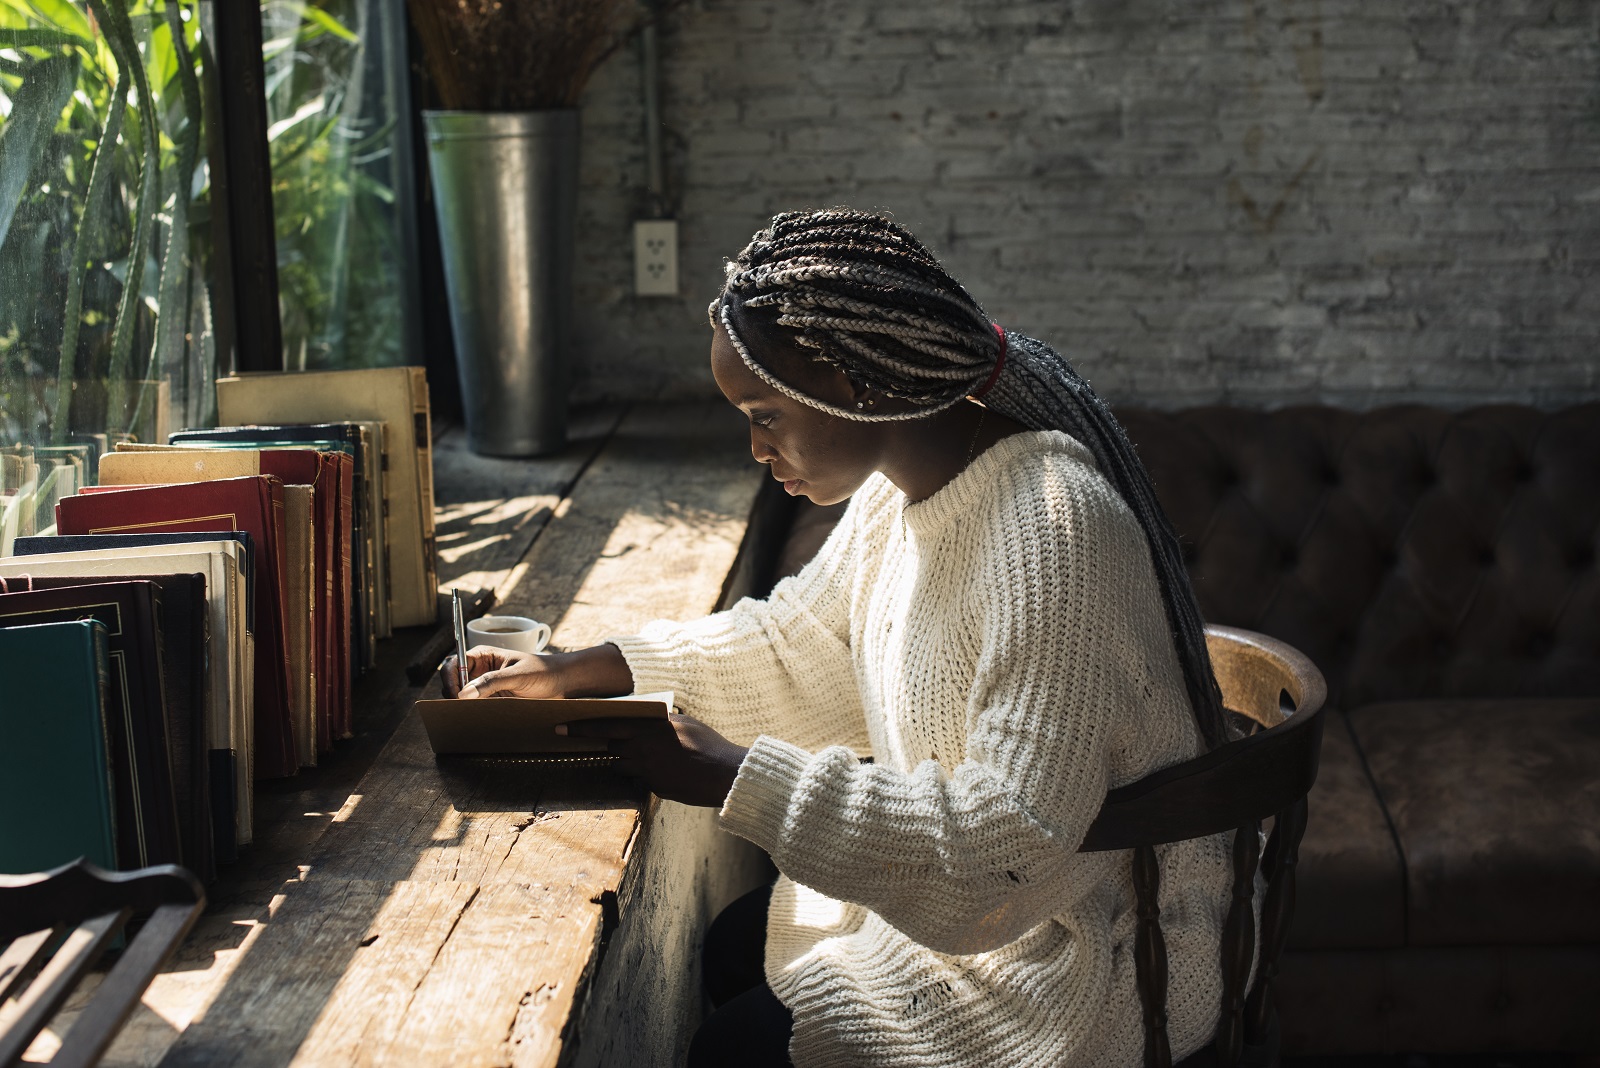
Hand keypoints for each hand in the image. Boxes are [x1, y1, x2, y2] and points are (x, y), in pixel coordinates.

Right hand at [442, 642, 633, 699]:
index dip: (448, 677)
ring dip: (462, 705)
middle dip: (452, 693)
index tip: (453, 692)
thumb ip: (491, 682)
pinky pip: (475, 707)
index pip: (454, 663)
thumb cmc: (543, 671)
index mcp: (483, 655)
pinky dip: (473, 712)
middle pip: (454, 681)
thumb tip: (464, 693)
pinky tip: (479, 718)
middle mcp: (480, 670)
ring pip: (463, 697)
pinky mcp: (493, 700)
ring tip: (469, 713)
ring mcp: (485, 687)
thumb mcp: (517, 675)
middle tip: (459, 707)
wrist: (563, 683)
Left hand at [560, 713, 747, 807]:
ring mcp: (648, 769)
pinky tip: (656, 770)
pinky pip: (638, 778)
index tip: (562, 724)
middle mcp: (644, 748)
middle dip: (592, 741)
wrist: (725, 774)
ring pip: (620, 764)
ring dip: (621, 760)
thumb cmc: (710, 745)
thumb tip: (652, 718)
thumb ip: (664, 722)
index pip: (608, 724)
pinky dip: (640, 773)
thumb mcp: (687, 724)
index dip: (583, 725)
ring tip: (626, 755)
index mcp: (651, 727)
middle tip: (566, 737)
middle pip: (609, 745)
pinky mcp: (654, 787)